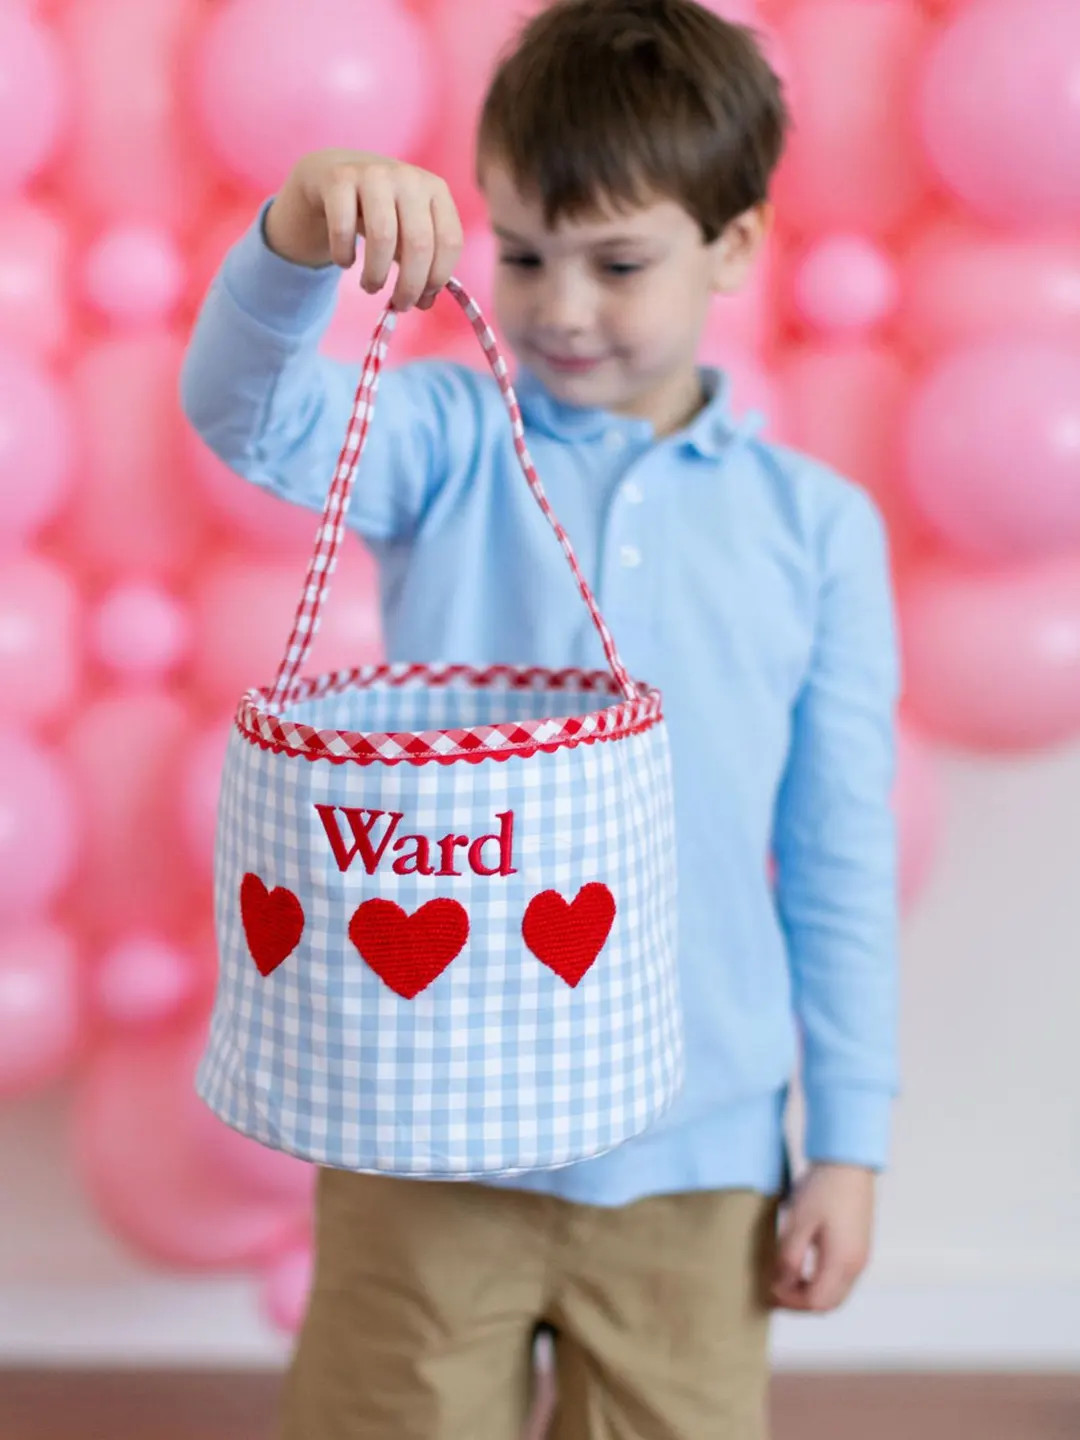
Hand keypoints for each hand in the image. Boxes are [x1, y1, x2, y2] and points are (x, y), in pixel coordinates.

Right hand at [264, 148, 464, 311]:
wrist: (338, 176)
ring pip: (382, 236)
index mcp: (436, 190)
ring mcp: (374, 174)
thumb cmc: (383, 212)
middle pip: (419, 243)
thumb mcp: (409, 233)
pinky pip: (343, 228)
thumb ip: (423, 267)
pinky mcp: (339, 178)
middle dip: (410, 285)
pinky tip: (345, 262)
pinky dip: (344, 255)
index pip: (450, 241)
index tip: (423, 298)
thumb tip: (425, 304)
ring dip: (376, 275)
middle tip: (399, 305)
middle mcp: (409, 178)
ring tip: (371, 286)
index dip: (438, 277)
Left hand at [770, 1162, 875, 1312]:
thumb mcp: (799, 1221)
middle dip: (801, 1302)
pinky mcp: (859, 1247)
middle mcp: (856, 1265)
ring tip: (786, 1279)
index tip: (771, 1290)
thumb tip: (781, 1284)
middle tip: (776, 1291)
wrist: (848, 1162)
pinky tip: (803, 1266)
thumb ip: (790, 1257)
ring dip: (811, 1292)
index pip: (817, 1302)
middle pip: (829, 1304)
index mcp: (842, 1261)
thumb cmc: (824, 1187)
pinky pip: (841, 1278)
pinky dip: (821, 1281)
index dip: (791, 1302)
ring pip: (836, 1293)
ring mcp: (860, 1257)